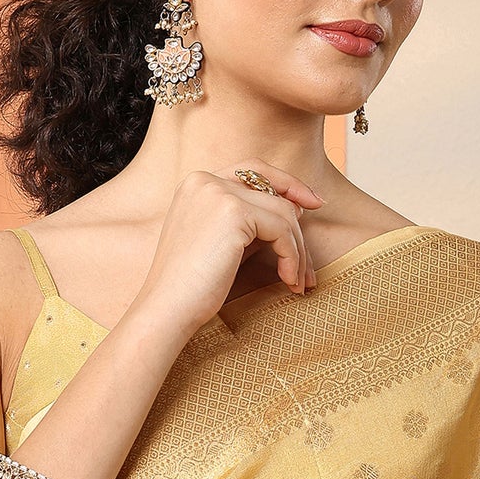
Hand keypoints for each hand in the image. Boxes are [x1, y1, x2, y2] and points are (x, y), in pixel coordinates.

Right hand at [130, 160, 324, 338]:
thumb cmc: (192, 287)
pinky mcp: (233, 212)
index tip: (312, 202)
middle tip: (312, 259)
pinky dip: (292, 256)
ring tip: (297, 282)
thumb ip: (251, 222)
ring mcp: (218, 192)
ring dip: (297, 250)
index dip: (286, 182)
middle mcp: (206, 180)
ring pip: (283, 212)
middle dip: (299, 223)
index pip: (253, 169)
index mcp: (197, 183)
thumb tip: (295, 209)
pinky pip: (282, 230)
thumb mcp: (223, 244)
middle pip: (273, 189)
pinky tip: (288, 280)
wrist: (167, 308)